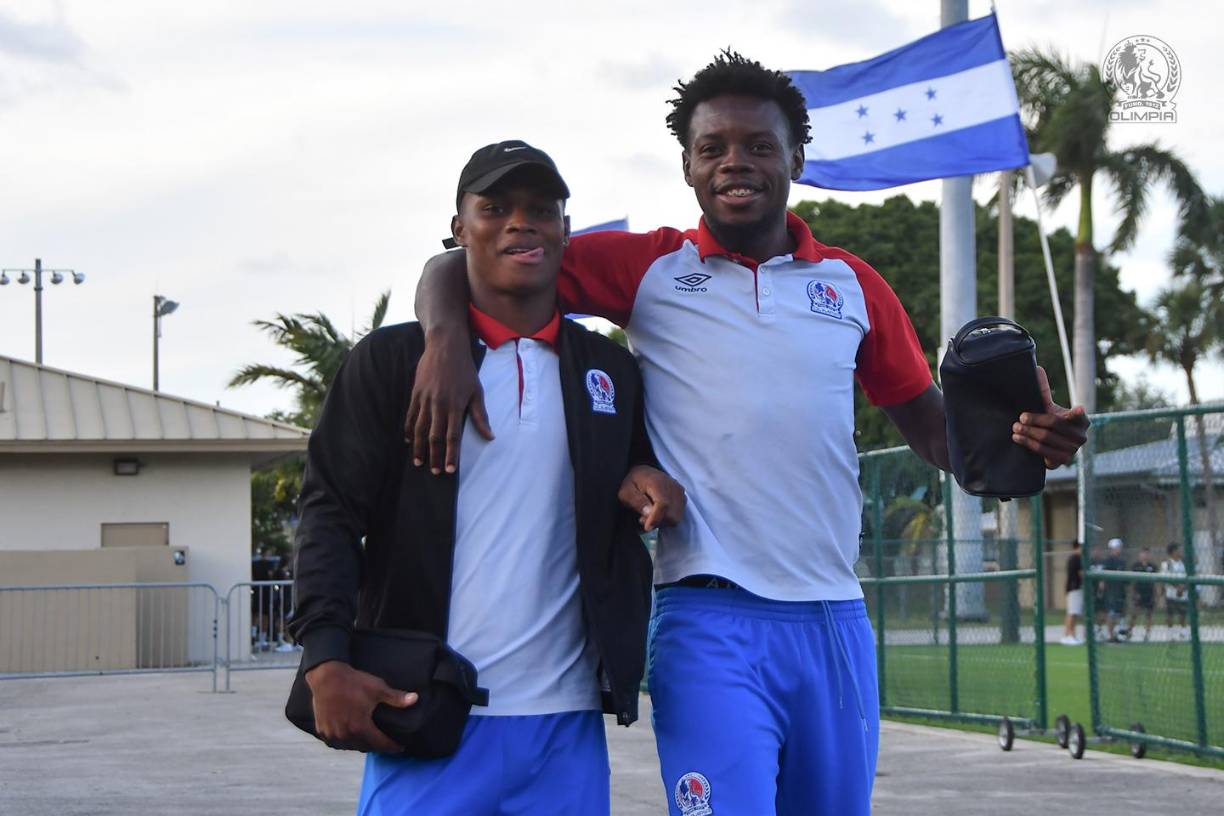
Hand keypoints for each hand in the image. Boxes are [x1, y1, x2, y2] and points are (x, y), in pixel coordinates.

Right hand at [305, 660, 416, 752]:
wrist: (327, 676)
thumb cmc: (353, 682)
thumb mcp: (377, 689)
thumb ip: (396, 698)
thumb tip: (415, 699)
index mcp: (361, 727)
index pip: (380, 744)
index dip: (392, 746)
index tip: (400, 747)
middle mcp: (346, 735)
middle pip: (366, 747)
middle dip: (377, 746)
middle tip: (385, 742)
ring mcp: (333, 734)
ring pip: (350, 746)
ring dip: (361, 744)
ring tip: (370, 739)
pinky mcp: (322, 730)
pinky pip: (337, 742)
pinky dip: (346, 741)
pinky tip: (351, 736)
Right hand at [405, 329, 493, 474]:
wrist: (445, 347)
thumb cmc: (464, 370)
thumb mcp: (476, 391)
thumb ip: (480, 416)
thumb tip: (490, 436)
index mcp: (455, 406)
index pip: (453, 436)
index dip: (451, 454)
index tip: (450, 470)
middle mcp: (439, 405)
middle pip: (434, 436)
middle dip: (434, 456)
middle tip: (434, 472)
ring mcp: (425, 399)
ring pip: (419, 428)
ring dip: (419, 447)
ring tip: (418, 461)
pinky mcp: (416, 393)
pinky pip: (410, 415)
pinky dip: (408, 430)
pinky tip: (408, 441)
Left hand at [618, 465, 685, 531]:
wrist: (643, 473)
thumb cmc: (632, 483)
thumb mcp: (625, 492)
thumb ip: (636, 501)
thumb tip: (649, 513)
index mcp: (656, 482)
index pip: (663, 504)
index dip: (656, 518)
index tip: (647, 527)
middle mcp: (672, 486)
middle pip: (671, 515)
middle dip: (657, 522)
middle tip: (642, 518)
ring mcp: (679, 492)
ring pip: (675, 518)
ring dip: (661, 522)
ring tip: (648, 515)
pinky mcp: (682, 497)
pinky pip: (678, 516)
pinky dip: (667, 519)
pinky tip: (657, 514)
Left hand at [1011, 366, 1089, 467]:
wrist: (1048, 445)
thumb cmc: (1049, 420)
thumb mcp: (1048, 406)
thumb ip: (1043, 390)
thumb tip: (1036, 368)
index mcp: (1082, 420)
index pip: (1077, 415)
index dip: (1077, 413)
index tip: (1077, 408)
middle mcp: (1081, 437)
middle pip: (1054, 425)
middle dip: (1034, 421)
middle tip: (1020, 418)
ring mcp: (1072, 451)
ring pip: (1047, 439)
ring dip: (1028, 433)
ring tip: (1015, 427)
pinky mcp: (1062, 462)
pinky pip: (1043, 452)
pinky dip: (1028, 444)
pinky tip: (1018, 438)